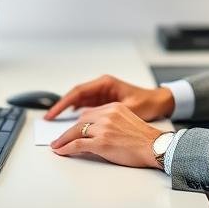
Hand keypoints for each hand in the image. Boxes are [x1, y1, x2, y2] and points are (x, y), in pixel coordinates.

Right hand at [44, 74, 173, 121]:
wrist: (160, 102)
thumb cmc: (148, 103)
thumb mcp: (128, 109)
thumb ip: (109, 115)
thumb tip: (89, 121)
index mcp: (105, 84)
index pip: (78, 92)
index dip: (62, 103)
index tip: (53, 113)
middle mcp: (102, 86)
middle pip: (75, 96)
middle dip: (61, 107)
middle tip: (49, 119)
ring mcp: (103, 93)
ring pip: (79, 101)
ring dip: (68, 111)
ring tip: (56, 123)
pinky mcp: (105, 101)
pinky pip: (86, 106)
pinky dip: (77, 113)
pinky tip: (72, 122)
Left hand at [50, 103, 164, 168]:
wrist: (155, 147)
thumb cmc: (145, 140)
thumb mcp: (127, 122)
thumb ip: (111, 122)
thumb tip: (97, 132)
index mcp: (114, 108)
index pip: (90, 113)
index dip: (79, 123)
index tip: (72, 129)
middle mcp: (107, 115)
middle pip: (80, 121)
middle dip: (68, 131)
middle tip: (59, 139)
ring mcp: (103, 128)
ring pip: (76, 132)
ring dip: (63, 140)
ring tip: (57, 146)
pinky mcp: (101, 142)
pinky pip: (77, 144)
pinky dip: (66, 148)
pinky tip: (61, 151)